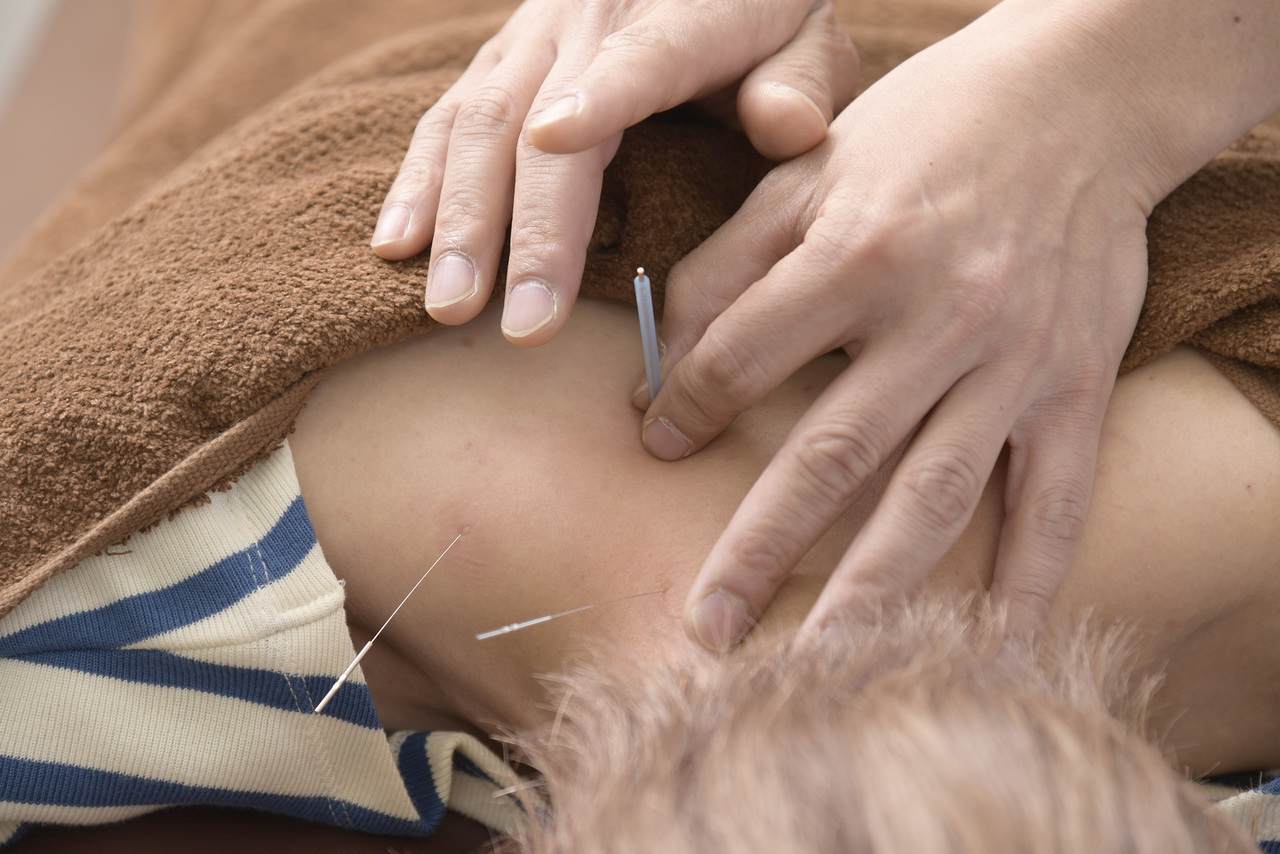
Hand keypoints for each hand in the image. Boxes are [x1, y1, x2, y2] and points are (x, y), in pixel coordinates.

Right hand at [370, 0, 857, 345]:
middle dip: (522, 229)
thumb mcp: (807, 40)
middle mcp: (590, 19)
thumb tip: (785, 127)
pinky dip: (417, 185)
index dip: (599, 99)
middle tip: (520, 326)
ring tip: (448, 306)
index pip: (640, 60)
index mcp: (680, 13)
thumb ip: (800, 81)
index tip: (557, 142)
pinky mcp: (499, 61)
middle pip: (535, 119)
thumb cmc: (762, 23)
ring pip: (477, 123)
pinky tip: (396, 245)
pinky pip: (444, 119)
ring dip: (458, 221)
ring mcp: (532, 39)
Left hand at [638, 3, 1173, 649]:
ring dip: (873, 591)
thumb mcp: (810, 171)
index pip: (742, 359)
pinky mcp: (1076, 389)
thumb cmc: (923, 134)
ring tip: (820, 665)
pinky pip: (1054, 501)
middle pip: (831, 456)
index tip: (657, 447)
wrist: (1079, 100)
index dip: (686, 408)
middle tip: (704, 628)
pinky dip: (1026, 582)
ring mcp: (1014, 363)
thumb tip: (657, 366)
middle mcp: (936, 319)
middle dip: (759, 549)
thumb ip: (727, 266)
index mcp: (856, 254)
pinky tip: (990, 648)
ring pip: (933, 496)